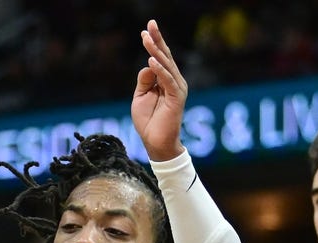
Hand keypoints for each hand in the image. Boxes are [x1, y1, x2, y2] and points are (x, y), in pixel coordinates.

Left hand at [132, 19, 186, 160]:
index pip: (160, 57)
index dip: (154, 43)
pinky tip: (152, 60)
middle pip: (165, 56)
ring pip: (166, 65)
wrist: (155, 143)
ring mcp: (176, 88)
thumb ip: (144, 80)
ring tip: (147, 38)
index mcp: (165, 80)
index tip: (146, 30)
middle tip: (150, 24)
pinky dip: (160, 70)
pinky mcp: (177, 97)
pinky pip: (168, 80)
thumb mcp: (140, 97)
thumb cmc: (148, 122)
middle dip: (157, 40)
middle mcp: (173, 81)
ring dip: (157, 51)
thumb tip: (148, 63)